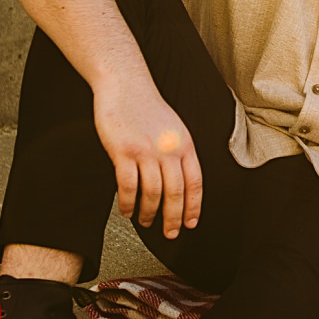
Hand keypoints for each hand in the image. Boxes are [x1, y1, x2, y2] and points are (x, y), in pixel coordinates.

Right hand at [93, 76, 202, 238]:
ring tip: (145, 221)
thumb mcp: (174, 129)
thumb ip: (179, 153)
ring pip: (152, 193)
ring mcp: (146, 151)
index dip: (194, 207)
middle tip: (169, 233)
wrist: (125, 85)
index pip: (195, 183)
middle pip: (175, 193)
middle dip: (173, 218)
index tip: (190, 224)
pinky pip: (127, 187)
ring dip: (149, 213)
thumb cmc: (147, 107)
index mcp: (185, 144)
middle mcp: (169, 149)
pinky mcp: (123, 151)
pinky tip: (126, 210)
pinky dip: (128, 203)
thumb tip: (181, 182)